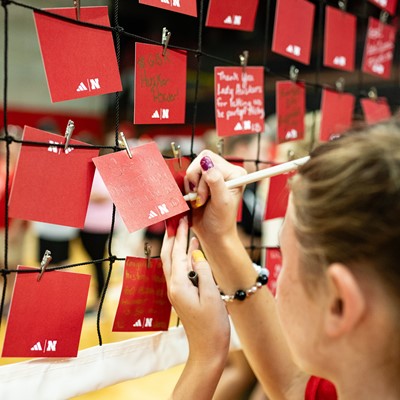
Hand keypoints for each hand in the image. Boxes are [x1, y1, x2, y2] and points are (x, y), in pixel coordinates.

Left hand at [161, 217, 229, 361]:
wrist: (207, 349)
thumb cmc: (212, 325)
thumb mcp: (211, 295)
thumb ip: (202, 271)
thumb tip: (195, 253)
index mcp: (178, 285)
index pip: (177, 253)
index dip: (180, 234)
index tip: (182, 218)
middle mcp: (173, 286)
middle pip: (169, 255)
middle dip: (173, 236)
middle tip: (177, 218)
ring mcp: (176, 291)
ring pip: (173, 262)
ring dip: (177, 245)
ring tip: (182, 229)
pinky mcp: (181, 295)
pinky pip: (180, 270)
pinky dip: (184, 257)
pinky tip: (192, 250)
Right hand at [184, 150, 246, 241]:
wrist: (213, 234)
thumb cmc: (221, 221)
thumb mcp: (221, 201)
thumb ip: (215, 182)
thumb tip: (206, 163)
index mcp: (234, 173)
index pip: (210, 160)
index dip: (203, 177)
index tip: (206, 196)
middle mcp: (224, 171)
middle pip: (199, 161)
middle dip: (196, 182)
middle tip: (202, 199)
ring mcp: (211, 176)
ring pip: (191, 171)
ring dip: (192, 188)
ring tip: (200, 201)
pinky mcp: (201, 182)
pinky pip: (187, 178)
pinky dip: (188, 189)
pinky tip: (195, 200)